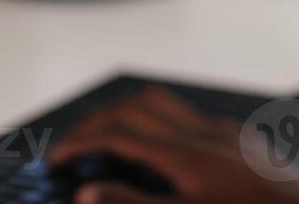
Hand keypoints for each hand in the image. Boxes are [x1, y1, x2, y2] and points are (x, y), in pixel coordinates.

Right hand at [46, 87, 298, 203]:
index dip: (80, 141)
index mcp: (187, 156)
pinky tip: (158, 151)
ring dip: (128, 115)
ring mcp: (226, 133)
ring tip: (105, 140)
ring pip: (164, 104)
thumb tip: (87, 193)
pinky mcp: (242, 139)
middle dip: (98, 120)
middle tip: (73, 144)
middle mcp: (205, 134)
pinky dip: (160, 124)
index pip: (118, 132)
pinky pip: (191, 117)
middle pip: (136, 107)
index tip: (56, 156)